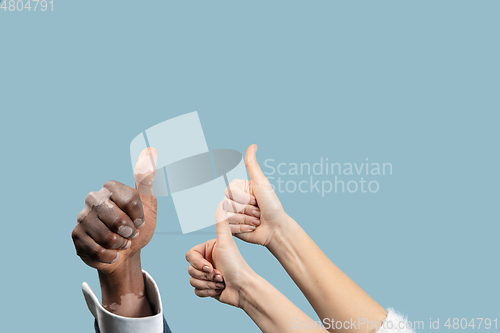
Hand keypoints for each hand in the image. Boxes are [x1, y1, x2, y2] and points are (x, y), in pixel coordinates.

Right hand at [72, 147, 157, 273]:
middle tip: (130, 234)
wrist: (126, 253)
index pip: (130, 198)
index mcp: (110, 187)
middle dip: (129, 232)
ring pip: (106, 236)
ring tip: (120, 243)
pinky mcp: (76, 235)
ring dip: (120, 245)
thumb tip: (149, 153)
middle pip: (117, 218)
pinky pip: (96, 250)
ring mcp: (82, 216)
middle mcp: (93, 198)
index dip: (138, 215)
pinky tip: (111, 253)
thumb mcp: (149, 205)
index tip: (140, 222)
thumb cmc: (138, 227)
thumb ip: (147, 182)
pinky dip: (110, 256)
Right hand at [186, 201, 256, 307]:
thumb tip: (223, 202)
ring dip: (207, 284)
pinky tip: (218, 290)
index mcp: (208, 249)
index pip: (189, 255)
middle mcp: (206, 260)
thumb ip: (222, 223)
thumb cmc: (236, 265)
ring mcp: (206, 274)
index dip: (198, 263)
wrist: (243, 288)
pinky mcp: (207, 287)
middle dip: (205, 275)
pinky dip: (207, 292)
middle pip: (190, 269)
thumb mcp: (226, 243)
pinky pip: (196, 291)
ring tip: (221, 282)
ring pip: (192, 280)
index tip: (210, 267)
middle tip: (219, 275)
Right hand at [224, 144, 289, 247]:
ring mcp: (232, 214)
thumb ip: (252, 165)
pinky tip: (251, 228)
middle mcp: (234, 200)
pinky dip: (242, 228)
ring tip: (255, 220)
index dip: (243, 197)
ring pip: (227, 216)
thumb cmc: (272, 205)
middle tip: (257, 211)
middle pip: (227, 203)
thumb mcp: (261, 182)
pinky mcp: (231, 228)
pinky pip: (228, 227)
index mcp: (239, 188)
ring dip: (245, 219)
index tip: (256, 199)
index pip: (229, 190)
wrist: (276, 228)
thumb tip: (253, 145)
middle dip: (246, 209)